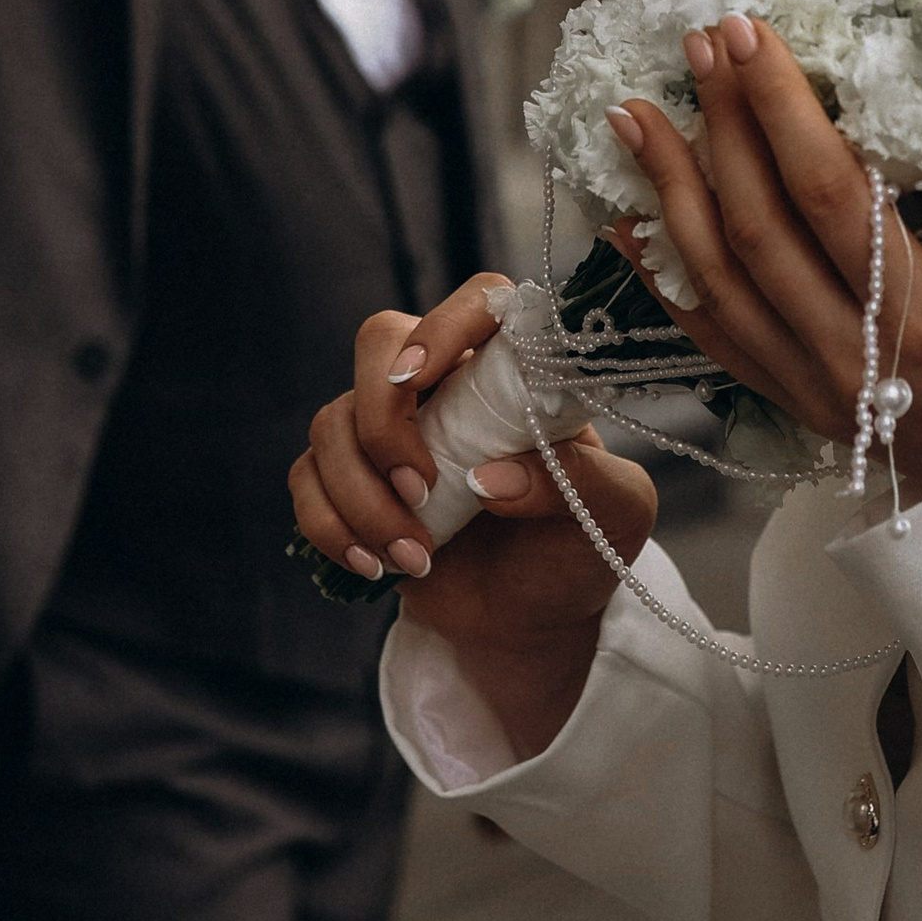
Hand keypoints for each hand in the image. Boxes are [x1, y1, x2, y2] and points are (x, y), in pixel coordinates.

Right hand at [289, 280, 657, 760]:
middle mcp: (445, 384)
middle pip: (378, 342)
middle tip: (420, 490)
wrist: (531, 618)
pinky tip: (373, 565)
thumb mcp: (614, 514)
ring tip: (415, 557)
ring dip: (362, 496)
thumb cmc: (577, 547)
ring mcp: (390, 429)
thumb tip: (493, 478)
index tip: (421, 377)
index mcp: (511, 370)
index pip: (475, 302)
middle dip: (382, 419)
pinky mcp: (350, 480)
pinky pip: (306, 478)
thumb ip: (578, 483)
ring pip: (333, 421)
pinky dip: (329, 525)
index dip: (442, 326)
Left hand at [607, 19, 921, 501]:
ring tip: (632, 114)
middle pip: (758, 229)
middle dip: (719, 126)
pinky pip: (716, 338)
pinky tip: (627, 221)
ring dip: (670, 191)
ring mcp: (818, 390)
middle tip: (696, 41)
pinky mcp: (802, 408)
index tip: (749, 34)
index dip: (781, 110)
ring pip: (720, 282)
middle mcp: (854, 360)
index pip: (830, 195)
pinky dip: (665, 276)